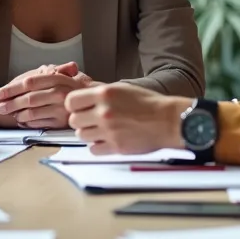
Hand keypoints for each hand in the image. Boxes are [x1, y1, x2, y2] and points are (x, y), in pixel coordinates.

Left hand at [0, 62, 87, 127]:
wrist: (92, 103)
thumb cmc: (71, 87)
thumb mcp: (60, 75)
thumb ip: (47, 72)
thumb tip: (27, 74)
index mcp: (57, 78)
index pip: (29, 83)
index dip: (12, 88)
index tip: (0, 93)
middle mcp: (60, 93)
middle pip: (28, 99)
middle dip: (11, 104)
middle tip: (0, 107)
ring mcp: (61, 109)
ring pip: (32, 113)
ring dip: (17, 114)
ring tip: (10, 114)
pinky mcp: (61, 123)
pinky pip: (38, 124)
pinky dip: (26, 123)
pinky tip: (22, 121)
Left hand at [64, 82, 188, 153]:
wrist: (168, 120)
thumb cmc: (148, 104)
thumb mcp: (123, 89)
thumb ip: (100, 92)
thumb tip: (82, 93)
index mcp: (104, 94)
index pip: (71, 102)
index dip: (74, 106)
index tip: (80, 108)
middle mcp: (104, 112)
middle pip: (73, 120)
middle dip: (80, 121)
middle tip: (91, 121)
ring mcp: (109, 130)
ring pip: (81, 136)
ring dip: (89, 134)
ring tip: (100, 130)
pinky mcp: (116, 146)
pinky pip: (93, 150)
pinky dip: (97, 146)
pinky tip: (106, 140)